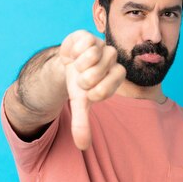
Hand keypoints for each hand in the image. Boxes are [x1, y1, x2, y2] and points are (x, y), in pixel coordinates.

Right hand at [59, 30, 125, 149]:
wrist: (67, 65)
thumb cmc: (79, 85)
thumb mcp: (80, 104)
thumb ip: (82, 123)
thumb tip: (83, 146)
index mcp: (115, 75)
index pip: (113, 83)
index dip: (96, 91)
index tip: (88, 93)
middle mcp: (112, 58)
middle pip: (99, 71)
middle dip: (84, 79)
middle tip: (81, 79)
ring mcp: (100, 45)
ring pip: (93, 55)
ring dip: (79, 66)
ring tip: (77, 67)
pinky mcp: (87, 35)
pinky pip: (83, 43)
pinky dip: (72, 53)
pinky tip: (72, 55)